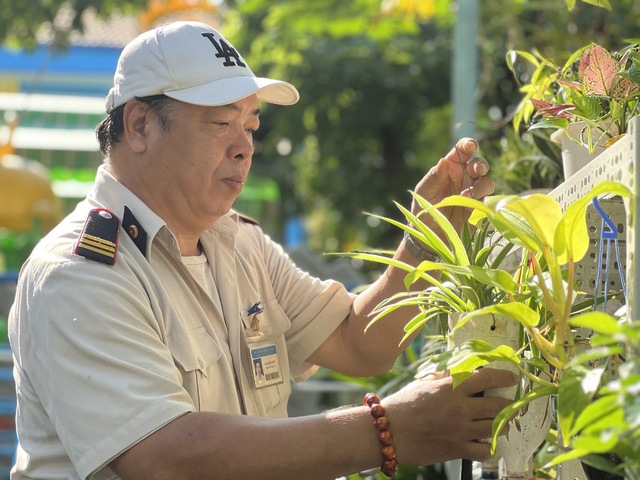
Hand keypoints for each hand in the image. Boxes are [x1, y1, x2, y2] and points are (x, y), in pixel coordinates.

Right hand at [382, 368, 515, 465]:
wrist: (390, 431)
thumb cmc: (404, 404)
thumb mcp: (424, 383)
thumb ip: (444, 377)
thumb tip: (459, 370)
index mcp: (451, 387)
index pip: (486, 378)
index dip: (504, 377)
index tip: (512, 378)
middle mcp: (460, 408)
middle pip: (499, 405)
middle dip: (510, 404)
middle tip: (513, 403)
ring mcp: (461, 430)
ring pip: (496, 428)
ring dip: (503, 424)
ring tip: (503, 422)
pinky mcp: (458, 450)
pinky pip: (485, 450)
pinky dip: (489, 447)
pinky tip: (487, 442)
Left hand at [412, 137, 493, 234]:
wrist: (428, 233)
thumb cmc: (422, 208)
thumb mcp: (424, 191)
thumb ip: (434, 176)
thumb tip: (444, 160)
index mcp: (450, 168)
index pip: (462, 151)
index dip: (468, 144)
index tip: (470, 146)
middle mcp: (464, 177)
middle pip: (478, 163)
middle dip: (480, 164)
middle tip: (476, 170)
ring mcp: (473, 191)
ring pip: (486, 180)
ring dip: (481, 184)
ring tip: (466, 195)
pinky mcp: (478, 206)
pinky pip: (487, 198)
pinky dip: (482, 197)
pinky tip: (470, 202)